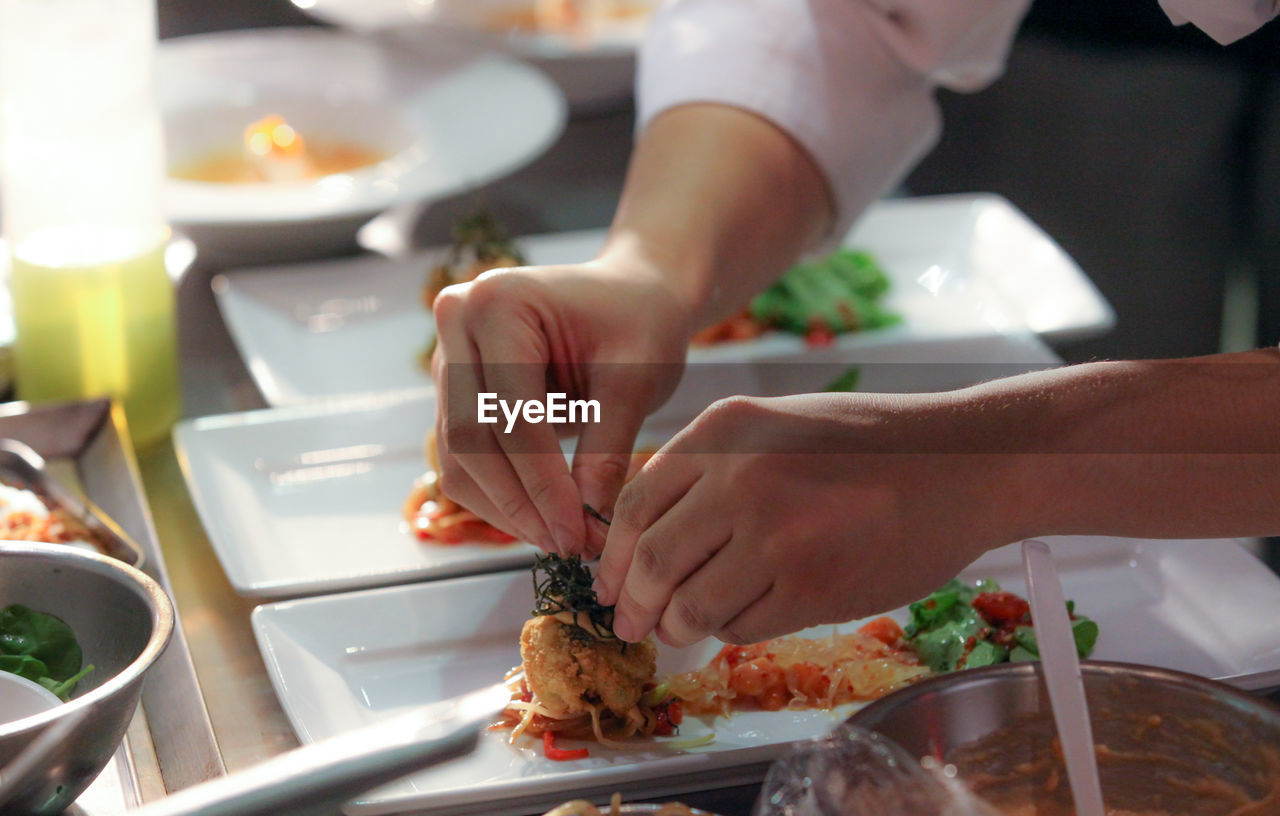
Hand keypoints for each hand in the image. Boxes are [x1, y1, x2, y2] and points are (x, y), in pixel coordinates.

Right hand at [431, 258, 690, 555]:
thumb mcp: (636, 381)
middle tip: (569, 547)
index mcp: (498, 304)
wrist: (632, 296)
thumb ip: (607, 451)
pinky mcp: (455, 390)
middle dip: (520, 504)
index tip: (579, 535)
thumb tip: (585, 525)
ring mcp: (448, 357)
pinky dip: (501, 495)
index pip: (512, 416)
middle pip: (471, 439)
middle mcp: (456, 323)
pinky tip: (544, 518)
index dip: (544, 485)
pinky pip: (465, 457)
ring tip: (561, 539)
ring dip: (506, 508)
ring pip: (459, 457)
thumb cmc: (640, 322)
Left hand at [592, 392, 1032, 645]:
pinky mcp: (813, 587)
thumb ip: (710, 469)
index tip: (610, 582)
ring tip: (679, 630)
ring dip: (677, 627)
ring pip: (691, 604)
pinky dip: (730, 631)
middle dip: (632, 603)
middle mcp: (741, 479)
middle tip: (629, 624)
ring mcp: (776, 535)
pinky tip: (742, 618)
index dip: (614, 555)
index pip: (636, 504)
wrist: (962, 464)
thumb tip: (649, 538)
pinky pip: (742, 626)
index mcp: (724, 429)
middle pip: (653, 561)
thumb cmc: (869, 444)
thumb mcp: (775, 426)